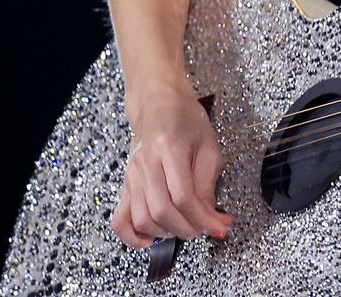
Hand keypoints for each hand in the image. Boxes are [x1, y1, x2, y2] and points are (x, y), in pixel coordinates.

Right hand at [110, 83, 233, 249]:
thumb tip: (211, 217)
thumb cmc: (186, 119)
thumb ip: (208, 183)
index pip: (183, 197)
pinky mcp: (125, 185)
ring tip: (187, 226)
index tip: (220, 227)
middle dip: (189, 228)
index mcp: (169, 148)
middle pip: (161, 211)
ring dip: (168, 232)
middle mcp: (146, 163)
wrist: (158, 103)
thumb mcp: (208, 146)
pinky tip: (152, 238)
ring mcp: (132, 175)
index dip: (203, 219)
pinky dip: (133, 236)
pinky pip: (120, 219)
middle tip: (206, 228)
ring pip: (142, 218)